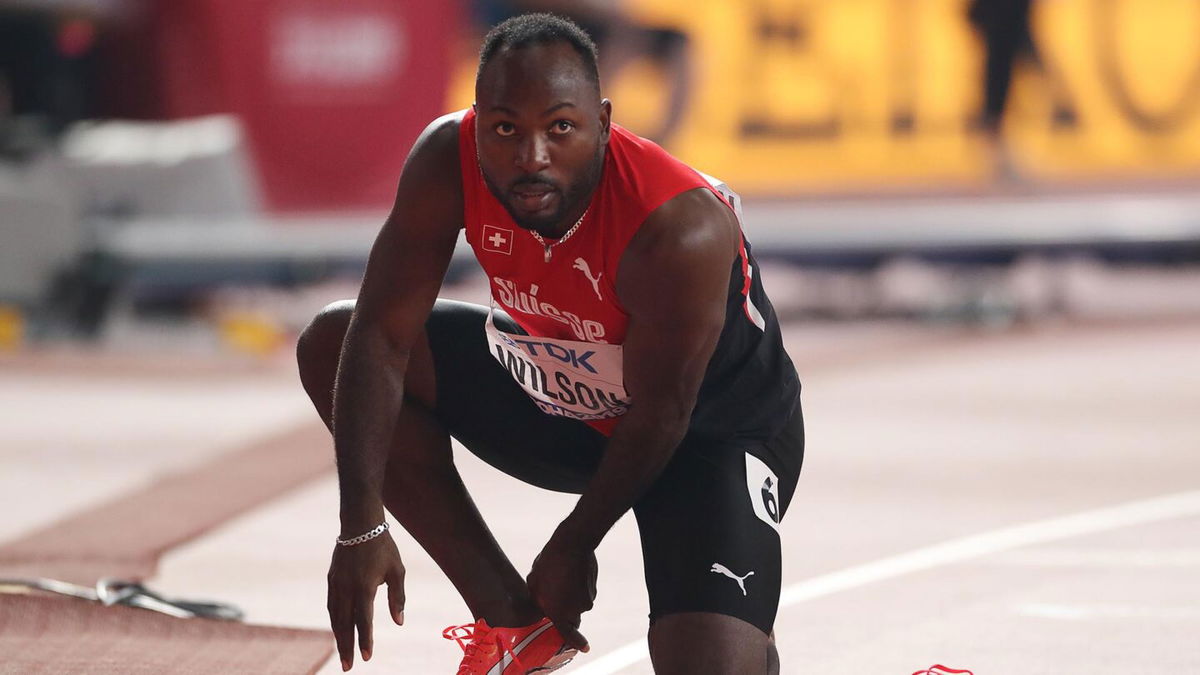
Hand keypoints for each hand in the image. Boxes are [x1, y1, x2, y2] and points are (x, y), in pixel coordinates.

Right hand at [326, 533, 405, 670]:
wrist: (360, 524)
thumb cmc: (383, 547)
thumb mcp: (397, 571)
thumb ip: (398, 597)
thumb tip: (399, 622)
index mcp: (365, 587)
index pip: (364, 620)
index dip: (365, 640)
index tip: (367, 657)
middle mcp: (347, 588)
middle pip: (345, 624)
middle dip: (347, 646)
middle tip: (348, 667)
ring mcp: (336, 584)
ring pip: (335, 616)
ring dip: (338, 636)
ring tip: (343, 652)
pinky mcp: (331, 579)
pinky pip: (331, 605)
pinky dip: (334, 620)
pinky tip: (338, 629)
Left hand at [526, 536, 595, 653]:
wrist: (573, 543)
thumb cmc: (549, 564)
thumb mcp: (534, 583)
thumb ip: (539, 601)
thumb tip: (544, 605)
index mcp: (559, 612)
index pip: (569, 635)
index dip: (577, 642)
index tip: (585, 648)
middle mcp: (576, 609)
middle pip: (572, 618)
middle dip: (565, 611)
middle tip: (555, 594)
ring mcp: (587, 598)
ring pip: (578, 603)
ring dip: (570, 595)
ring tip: (560, 576)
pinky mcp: (594, 587)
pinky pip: (585, 592)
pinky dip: (578, 586)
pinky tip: (570, 571)